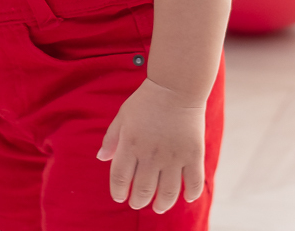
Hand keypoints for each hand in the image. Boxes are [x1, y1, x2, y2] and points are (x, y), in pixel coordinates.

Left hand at [97, 78, 204, 213]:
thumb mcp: (123, 116)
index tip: (120, 197)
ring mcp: (173, 156)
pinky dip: (190, 195)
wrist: (176, 86)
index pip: (119, 178)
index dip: (118, 192)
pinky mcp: (193, 155)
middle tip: (138, 202)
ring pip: (167, 194)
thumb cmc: (146, 101)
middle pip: (142, 190)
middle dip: (138, 201)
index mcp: (130, 144)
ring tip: (158, 206)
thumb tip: (101, 159)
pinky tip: (185, 197)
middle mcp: (151, 154)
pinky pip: (193, 183)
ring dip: (161, 205)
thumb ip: (111, 138)